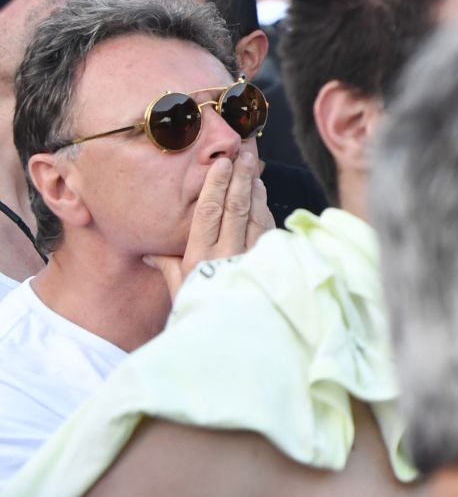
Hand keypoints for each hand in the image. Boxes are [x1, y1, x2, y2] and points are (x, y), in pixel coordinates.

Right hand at [143, 152, 272, 299]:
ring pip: (256, 216)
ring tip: (255, 167)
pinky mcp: (270, 265)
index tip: (221, 164)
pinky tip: (262, 196)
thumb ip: (168, 268)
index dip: (216, 186)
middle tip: (245, 153)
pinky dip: (265, 210)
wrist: (230, 343)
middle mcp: (228, 256)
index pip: (209, 214)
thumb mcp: (180, 292)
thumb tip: (148, 252)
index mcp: (200, 260)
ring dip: (256, 190)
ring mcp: (251, 259)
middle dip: (241, 178)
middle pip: (236, 208)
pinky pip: (269, 231)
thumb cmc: (200, 313)